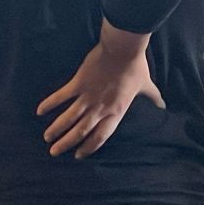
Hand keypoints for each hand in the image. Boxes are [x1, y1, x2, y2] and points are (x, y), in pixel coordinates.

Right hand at [37, 21, 163, 157]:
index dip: (89, 147)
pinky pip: (61, 96)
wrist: (123, 49)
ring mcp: (88, 96)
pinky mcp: (78, 83)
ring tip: (47, 138)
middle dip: (67, 143)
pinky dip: (50, 103)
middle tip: (54, 152)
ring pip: (68, 118)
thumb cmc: (136, 68)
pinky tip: (39, 111)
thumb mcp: (146, 85)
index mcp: (116, 111)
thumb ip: (153, 97)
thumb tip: (164, 105)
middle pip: (81, 131)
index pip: (101, 136)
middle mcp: (100, 108)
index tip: (79, 154)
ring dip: (56, 129)